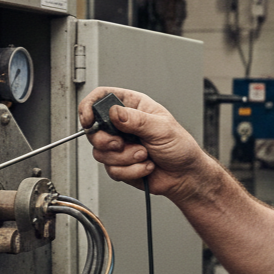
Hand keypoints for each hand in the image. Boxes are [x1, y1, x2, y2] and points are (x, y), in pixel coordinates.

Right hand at [77, 86, 207, 198]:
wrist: (184, 175)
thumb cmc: (180, 147)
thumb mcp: (161, 128)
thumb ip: (136, 119)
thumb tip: (114, 113)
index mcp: (133, 106)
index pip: (102, 97)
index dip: (89, 106)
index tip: (88, 119)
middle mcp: (123, 124)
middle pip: (94, 129)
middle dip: (107, 141)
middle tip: (121, 144)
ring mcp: (120, 145)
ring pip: (101, 152)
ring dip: (125, 158)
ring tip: (144, 155)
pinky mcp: (120, 164)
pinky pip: (111, 169)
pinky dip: (130, 171)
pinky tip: (145, 166)